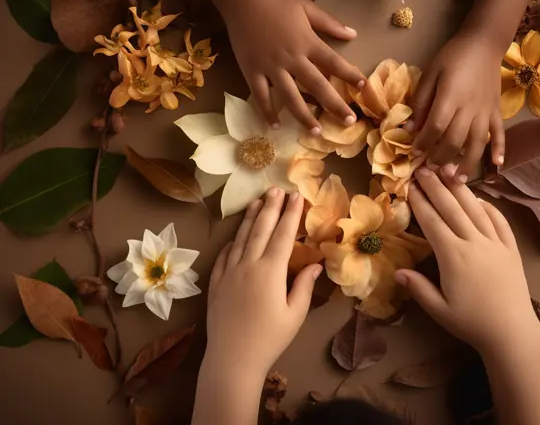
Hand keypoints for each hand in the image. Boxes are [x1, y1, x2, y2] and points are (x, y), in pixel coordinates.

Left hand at [205, 188, 322, 377]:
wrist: (232, 359)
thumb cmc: (269, 339)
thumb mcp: (294, 314)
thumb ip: (304, 286)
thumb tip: (314, 263)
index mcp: (270, 271)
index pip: (282, 235)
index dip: (290, 214)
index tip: (296, 196)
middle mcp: (247, 265)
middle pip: (260, 230)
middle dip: (270, 208)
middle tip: (276, 189)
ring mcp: (228, 273)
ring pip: (240, 238)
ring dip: (250, 218)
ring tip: (257, 201)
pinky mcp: (215, 283)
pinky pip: (224, 256)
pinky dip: (232, 242)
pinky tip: (236, 236)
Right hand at [223, 0, 365, 133]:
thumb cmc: (276, 1)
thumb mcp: (306, 7)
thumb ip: (329, 23)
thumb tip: (353, 34)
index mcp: (307, 42)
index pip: (334, 62)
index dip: (350, 75)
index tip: (363, 87)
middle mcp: (292, 58)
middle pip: (317, 86)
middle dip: (334, 105)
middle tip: (349, 122)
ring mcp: (271, 67)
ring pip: (290, 97)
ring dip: (304, 117)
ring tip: (317, 133)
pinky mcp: (252, 71)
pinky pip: (261, 96)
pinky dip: (267, 112)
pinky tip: (275, 126)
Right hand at [395, 167, 538, 352]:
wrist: (512, 332)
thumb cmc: (471, 323)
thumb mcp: (439, 310)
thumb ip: (418, 288)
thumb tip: (397, 271)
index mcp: (453, 256)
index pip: (433, 222)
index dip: (420, 202)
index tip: (410, 185)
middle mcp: (474, 243)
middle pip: (452, 208)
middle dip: (436, 186)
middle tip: (423, 168)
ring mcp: (495, 243)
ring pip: (475, 209)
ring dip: (460, 189)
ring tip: (448, 171)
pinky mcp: (511, 249)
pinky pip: (500, 221)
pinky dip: (489, 206)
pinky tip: (479, 198)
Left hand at [408, 32, 504, 182]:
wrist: (483, 43)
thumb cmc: (452, 57)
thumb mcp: (430, 73)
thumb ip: (421, 100)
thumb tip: (410, 126)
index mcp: (450, 97)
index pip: (435, 127)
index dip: (423, 142)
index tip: (414, 151)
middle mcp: (469, 108)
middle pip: (455, 140)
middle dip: (440, 157)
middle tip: (430, 169)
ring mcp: (486, 111)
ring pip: (476, 143)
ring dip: (467, 163)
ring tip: (456, 180)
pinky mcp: (497, 111)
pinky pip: (499, 133)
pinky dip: (499, 149)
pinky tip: (497, 164)